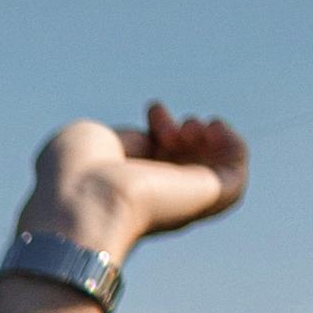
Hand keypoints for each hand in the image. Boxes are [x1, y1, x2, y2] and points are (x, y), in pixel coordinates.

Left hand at [28, 105, 248, 262]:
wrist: (86, 197)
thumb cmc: (76, 171)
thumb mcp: (93, 142)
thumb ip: (122, 143)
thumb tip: (145, 143)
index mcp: (129, 191)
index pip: (160, 161)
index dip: (164, 128)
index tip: (153, 110)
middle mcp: (158, 201)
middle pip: (186, 163)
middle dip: (184, 132)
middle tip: (169, 126)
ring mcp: (184, 202)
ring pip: (213, 169)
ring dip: (208, 136)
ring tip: (189, 127)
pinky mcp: (210, 199)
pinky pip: (236, 174)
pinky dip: (233, 144)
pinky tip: (213, 128)